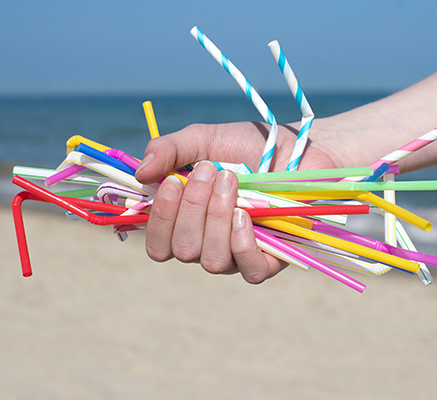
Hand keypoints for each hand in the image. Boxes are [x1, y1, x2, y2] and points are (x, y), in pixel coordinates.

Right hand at [135, 121, 337, 283]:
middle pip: (183, 250)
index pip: (158, 245)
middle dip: (193, 208)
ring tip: (232, 182)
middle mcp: (208, 243)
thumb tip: (140, 173)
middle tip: (211, 171)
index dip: (160, 220)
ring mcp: (238, 254)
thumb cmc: (247, 146)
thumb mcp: (204, 140)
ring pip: (211, 260)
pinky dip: (242, 243)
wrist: (297, 147)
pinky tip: (245, 215)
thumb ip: (169, 150)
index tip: (172, 182)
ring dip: (216, 219)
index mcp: (187, 222)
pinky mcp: (271, 259)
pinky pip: (249, 271)